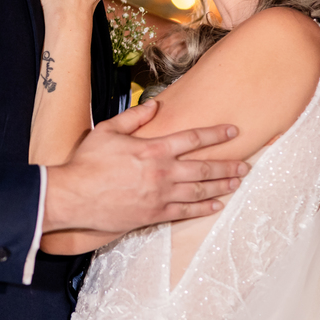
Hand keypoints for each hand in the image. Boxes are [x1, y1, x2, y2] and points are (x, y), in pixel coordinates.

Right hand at [43, 99, 247, 233]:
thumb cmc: (86, 163)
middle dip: (228, 164)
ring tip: (238, 182)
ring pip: (199, 190)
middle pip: (204, 167)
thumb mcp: (107, 131)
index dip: (215, 134)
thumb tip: (154, 105)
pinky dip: (203, 208)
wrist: (74, 196)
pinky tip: (216, 205)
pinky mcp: (153, 214)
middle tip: (245, 164)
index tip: (232, 131)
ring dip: (222, 186)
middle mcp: (162, 172)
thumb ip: (133, 117)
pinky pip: (185, 211)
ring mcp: (160, 195)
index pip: (193, 138)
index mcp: (153, 149)